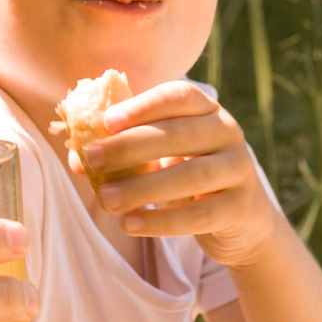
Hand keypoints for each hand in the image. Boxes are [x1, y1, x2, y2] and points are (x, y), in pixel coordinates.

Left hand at [75, 81, 285, 269]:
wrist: (242, 218)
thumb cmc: (189, 176)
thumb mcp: (163, 157)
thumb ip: (126, 153)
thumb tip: (79, 158)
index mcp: (207, 110)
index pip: (178, 96)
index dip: (143, 106)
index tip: (106, 121)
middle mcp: (228, 132)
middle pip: (180, 134)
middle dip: (132, 147)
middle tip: (94, 160)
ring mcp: (239, 169)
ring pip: (191, 176)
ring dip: (144, 188)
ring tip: (107, 200)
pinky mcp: (241, 207)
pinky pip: (200, 214)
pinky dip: (162, 221)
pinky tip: (131, 224)